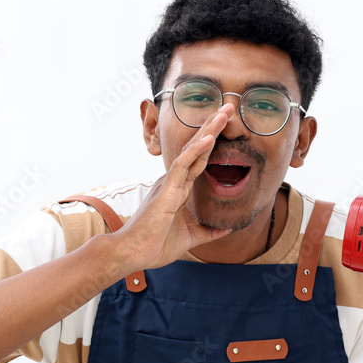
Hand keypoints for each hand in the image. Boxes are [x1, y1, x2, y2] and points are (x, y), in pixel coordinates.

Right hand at [113, 103, 235, 269]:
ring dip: (209, 130)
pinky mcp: (166, 190)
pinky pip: (183, 165)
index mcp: (178, 189)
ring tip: (224, 112)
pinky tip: (209, 137)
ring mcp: (169, 183)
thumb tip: (228, 228)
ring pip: (191, 150)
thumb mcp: (190, 238)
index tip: (226, 126)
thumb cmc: (155, 245)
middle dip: (213, 127)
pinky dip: (196, 150)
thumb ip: (209, 232)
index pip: (198, 160)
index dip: (212, 142)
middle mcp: (173, 181)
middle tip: (229, 108)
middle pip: (196, 148)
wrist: (132, 254)